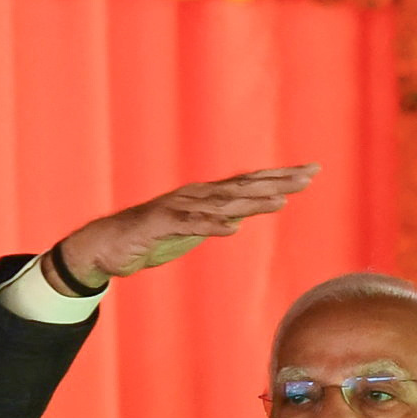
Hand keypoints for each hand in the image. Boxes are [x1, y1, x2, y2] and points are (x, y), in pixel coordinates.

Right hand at [56, 165, 319, 287]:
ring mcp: (178, 208)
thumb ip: (216, 219)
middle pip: (244, 186)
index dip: (280, 177)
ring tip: (282, 200)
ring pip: (222, 204)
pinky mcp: (161, 226)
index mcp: (206, 195)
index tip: (312, 171)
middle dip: (278, 181)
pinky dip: (212, 226)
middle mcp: (196, 195)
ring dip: (252, 202)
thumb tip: (242, 216)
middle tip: (310, 176)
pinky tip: (232, 228)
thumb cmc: (150, 237)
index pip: (250, 183)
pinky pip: (190, 226)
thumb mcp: (192, 229)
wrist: (104, 245)